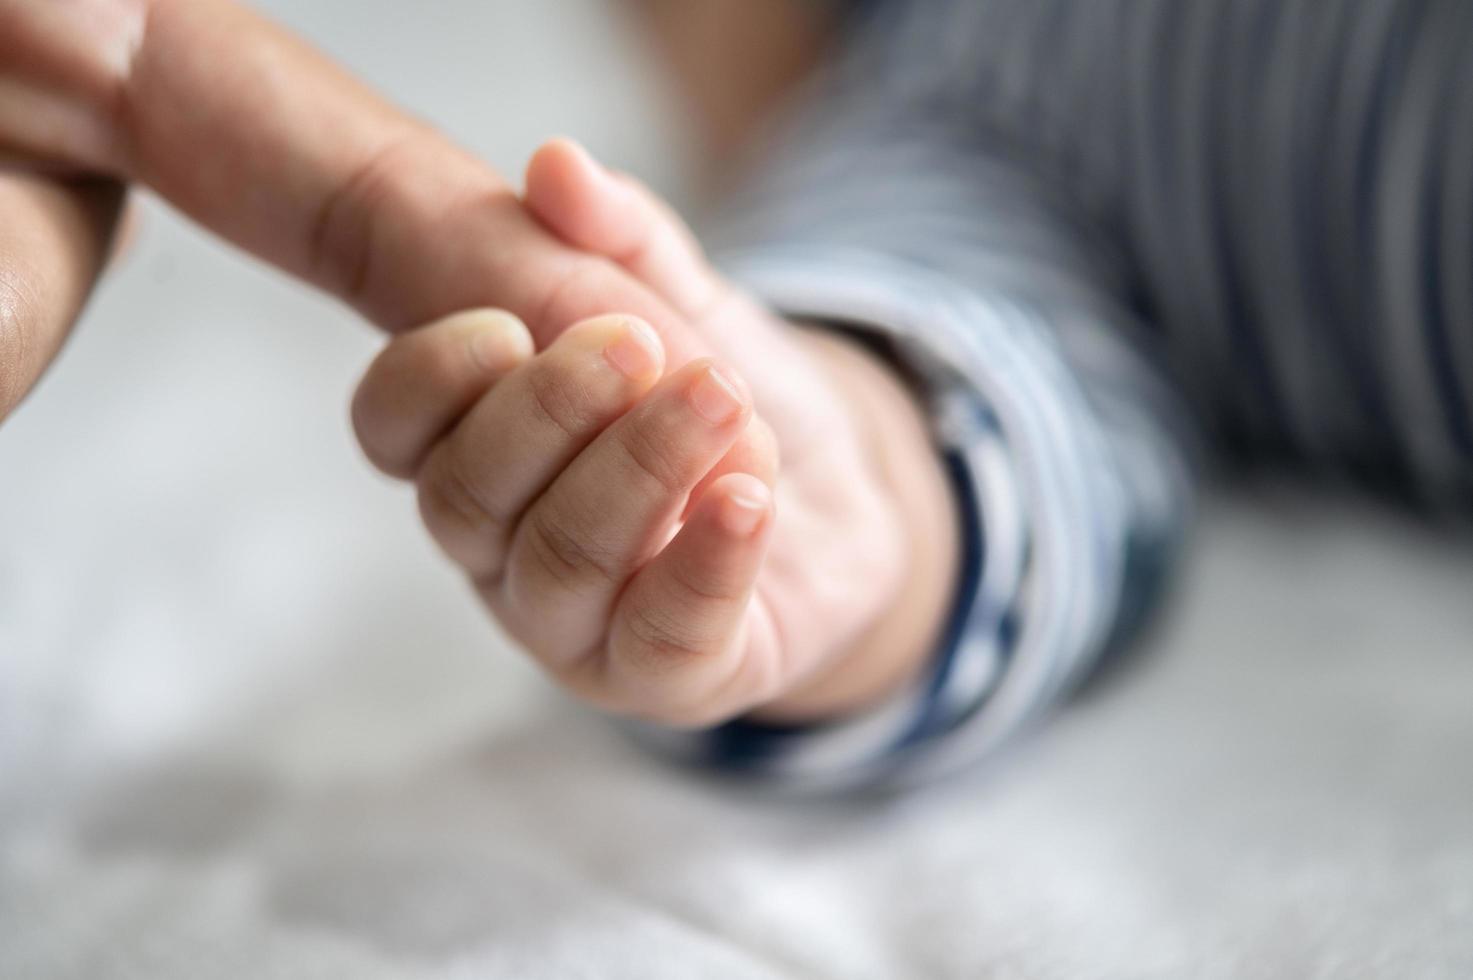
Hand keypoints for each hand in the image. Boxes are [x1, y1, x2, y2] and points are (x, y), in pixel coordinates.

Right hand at [352, 142, 960, 725]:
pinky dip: (706, 563)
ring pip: (561, 563)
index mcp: (477, 451)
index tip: (508, 324)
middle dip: (549, 411)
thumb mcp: (685, 304)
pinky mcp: (666, 676)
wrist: (840, 502)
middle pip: (467, 497)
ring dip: (639, 470)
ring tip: (721, 399)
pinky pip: (664, 638)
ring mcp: (576, 626)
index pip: (391, 429)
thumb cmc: (725, 406)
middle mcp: (502, 548)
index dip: (428, 377)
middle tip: (637, 342)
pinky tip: (749, 498)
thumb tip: (557, 163)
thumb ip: (627, 239)